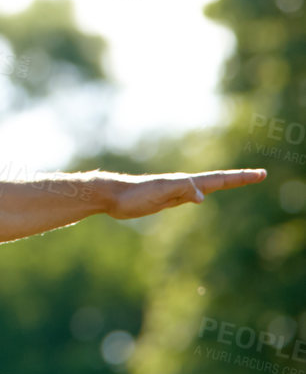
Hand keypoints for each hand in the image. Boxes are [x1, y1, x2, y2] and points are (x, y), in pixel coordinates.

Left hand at [102, 169, 265, 219]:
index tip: (261, 173)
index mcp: (186, 182)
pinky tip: (203, 196)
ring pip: (207, 187)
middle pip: (219, 180)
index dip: (241, 177)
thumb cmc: (134, 194)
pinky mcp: (167, 200)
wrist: (112, 196)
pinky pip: (192, 196)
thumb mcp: (160, 192)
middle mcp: (185, 185)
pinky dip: (204, 194)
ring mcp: (177, 192)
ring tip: (239, 180)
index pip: (220, 179)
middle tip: (260, 174)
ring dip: (225, 184)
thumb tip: (202, 196)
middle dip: (240, 178)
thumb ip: (180, 190)